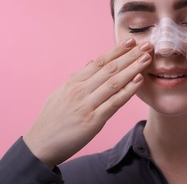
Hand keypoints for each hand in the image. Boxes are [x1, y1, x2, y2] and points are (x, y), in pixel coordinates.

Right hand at [23, 38, 152, 167]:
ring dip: (133, 68)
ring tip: (147, 58)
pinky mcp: (93, 120)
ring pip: (114, 82)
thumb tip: (92, 62)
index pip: (99, 62)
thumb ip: (77, 78)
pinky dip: (128, 90)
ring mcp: (87, 104)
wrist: (39, 145)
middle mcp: (80, 90)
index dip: (116, 50)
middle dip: (130, 55)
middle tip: (146, 45)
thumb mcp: (60, 94)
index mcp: (73, 82)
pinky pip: (114, 102)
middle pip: (110, 68)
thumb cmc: (51, 120)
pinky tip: (139, 80)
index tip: (131, 41)